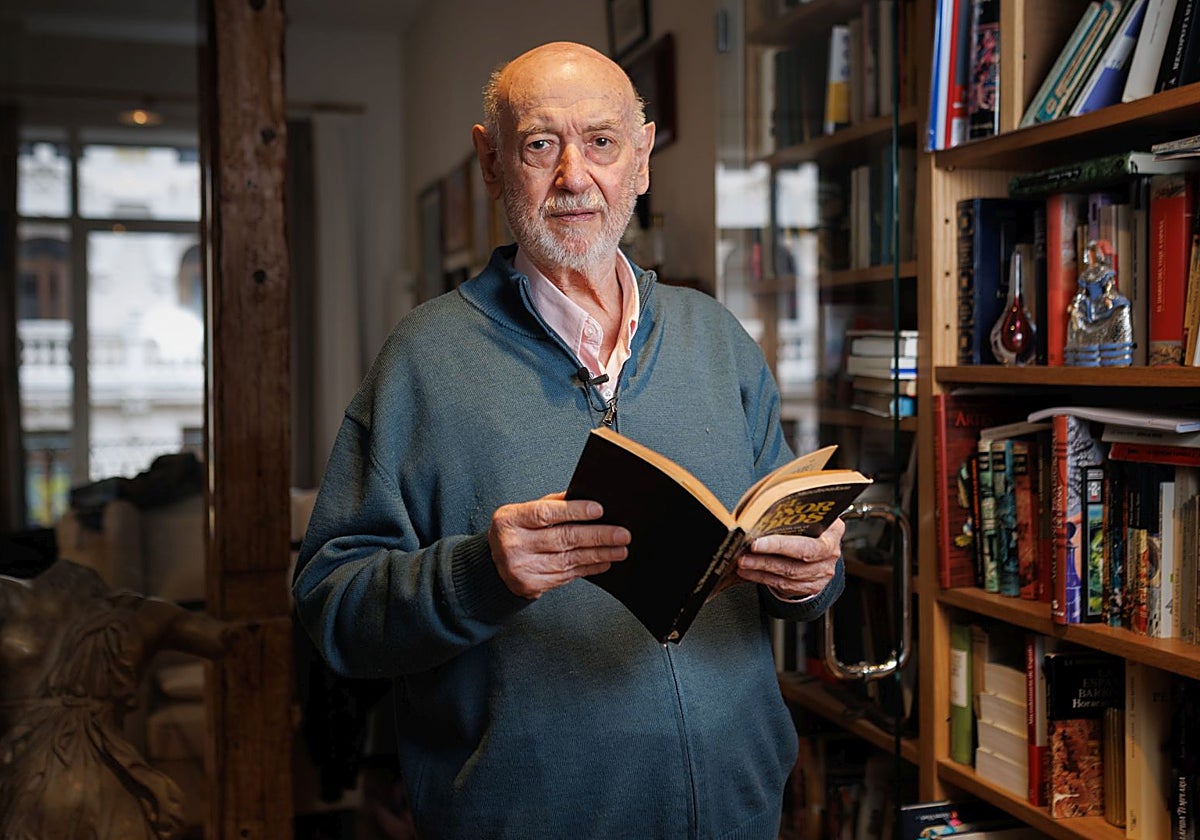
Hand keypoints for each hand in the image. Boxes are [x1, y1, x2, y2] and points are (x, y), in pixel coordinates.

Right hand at [488, 492, 629, 598]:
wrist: (494, 564)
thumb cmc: (515, 531)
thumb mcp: (524, 512)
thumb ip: (552, 504)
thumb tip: (587, 497)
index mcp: (509, 520)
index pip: (544, 513)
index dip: (574, 511)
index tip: (599, 510)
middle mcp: (512, 545)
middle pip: (562, 538)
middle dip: (597, 536)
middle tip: (622, 534)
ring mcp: (520, 568)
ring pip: (568, 560)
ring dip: (599, 554)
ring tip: (620, 549)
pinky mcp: (530, 586)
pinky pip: (566, 576)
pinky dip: (589, 568)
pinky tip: (604, 562)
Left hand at [733, 517, 845, 599]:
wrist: (819, 549)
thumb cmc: (808, 526)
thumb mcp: (806, 513)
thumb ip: (792, 511)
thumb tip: (760, 509)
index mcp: (833, 530)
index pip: (808, 538)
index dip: (782, 543)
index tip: (757, 542)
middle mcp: (830, 552)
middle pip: (799, 557)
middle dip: (769, 556)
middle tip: (747, 552)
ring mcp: (822, 572)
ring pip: (789, 573)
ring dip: (761, 567)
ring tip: (743, 561)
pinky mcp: (812, 586)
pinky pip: (784, 585)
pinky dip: (762, 577)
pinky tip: (748, 571)